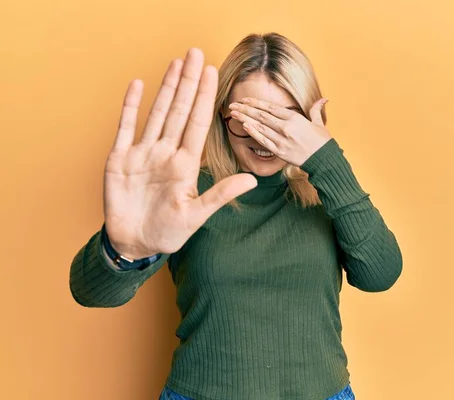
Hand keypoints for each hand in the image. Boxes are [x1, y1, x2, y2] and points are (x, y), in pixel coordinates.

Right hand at [103, 48, 256, 259]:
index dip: (204, 97)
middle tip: (195, 53)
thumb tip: (253, 180)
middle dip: (188, 82)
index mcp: (185, 164)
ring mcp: (142, 153)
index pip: (197, 123)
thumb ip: (221, 194)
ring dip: (166, 87)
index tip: (212, 73)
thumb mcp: (196, 214)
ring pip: (157, 113)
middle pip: (179, 110)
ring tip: (175, 63)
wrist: (135, 243)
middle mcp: (165, 153)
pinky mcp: (119, 159)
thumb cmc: (168, 232)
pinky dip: (131, 106)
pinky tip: (139, 85)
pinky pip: (125, 127)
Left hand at [228, 97, 331, 166]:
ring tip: (233, 114)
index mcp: (294, 118)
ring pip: (260, 127)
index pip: (270, 107)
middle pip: (261, 115)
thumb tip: (324, 99)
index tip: (245, 99)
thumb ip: (316, 109)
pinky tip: (244, 126)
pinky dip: (253, 133)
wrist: (324, 160)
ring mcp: (282, 140)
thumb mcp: (319, 123)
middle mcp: (286, 127)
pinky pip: (263, 141)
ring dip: (245, 119)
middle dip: (245, 109)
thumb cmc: (322, 142)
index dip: (256, 102)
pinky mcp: (280, 151)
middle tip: (233, 105)